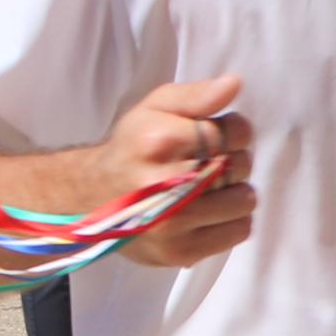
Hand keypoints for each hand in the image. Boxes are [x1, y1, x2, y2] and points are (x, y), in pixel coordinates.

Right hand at [97, 75, 255, 266]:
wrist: (91, 198)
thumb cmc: (132, 149)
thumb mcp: (155, 108)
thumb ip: (196, 95)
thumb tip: (234, 84)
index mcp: (157, 142)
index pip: (234, 132)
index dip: (235, 130)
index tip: (219, 135)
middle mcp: (162, 185)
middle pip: (240, 166)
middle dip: (234, 159)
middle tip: (209, 162)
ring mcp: (171, 224)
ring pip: (244, 200)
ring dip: (235, 191)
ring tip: (210, 188)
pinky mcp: (179, 252)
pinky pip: (239, 231)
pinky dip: (233, 219)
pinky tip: (210, 211)